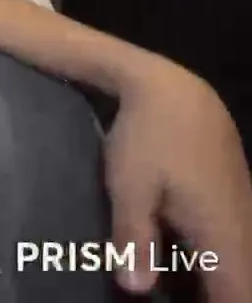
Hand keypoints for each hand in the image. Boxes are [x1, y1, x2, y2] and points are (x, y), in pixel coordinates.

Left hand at [106, 63, 251, 300]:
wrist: (173, 89)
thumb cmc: (148, 138)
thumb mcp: (130, 187)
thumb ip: (135, 238)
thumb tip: (136, 289)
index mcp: (222, 233)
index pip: (237, 295)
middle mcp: (242, 227)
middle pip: (241, 283)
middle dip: (218, 296)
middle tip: (176, 296)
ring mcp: (243, 211)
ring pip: (239, 263)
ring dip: (218, 280)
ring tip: (184, 286)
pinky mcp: (234, 198)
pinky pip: (233, 243)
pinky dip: (216, 259)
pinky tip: (185, 261)